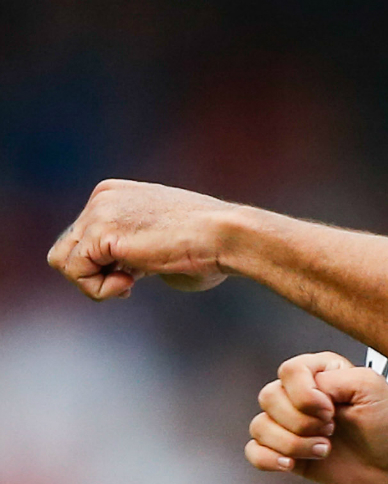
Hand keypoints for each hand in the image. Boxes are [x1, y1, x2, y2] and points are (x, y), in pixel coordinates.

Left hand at [47, 180, 240, 298]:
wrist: (227, 236)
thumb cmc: (209, 247)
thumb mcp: (156, 240)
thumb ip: (129, 247)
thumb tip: (117, 270)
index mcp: (115, 193)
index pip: (81, 238)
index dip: (104, 264)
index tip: (138, 271)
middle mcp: (102, 196)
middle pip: (66, 249)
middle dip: (95, 274)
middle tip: (132, 280)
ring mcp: (98, 212)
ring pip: (63, 262)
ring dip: (94, 283)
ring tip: (130, 282)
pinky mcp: (99, 233)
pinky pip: (75, 273)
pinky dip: (100, 289)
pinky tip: (132, 282)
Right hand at [245, 351, 387, 483]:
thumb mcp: (371, 387)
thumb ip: (334, 380)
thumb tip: (306, 391)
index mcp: (324, 373)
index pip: (290, 371)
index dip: (305, 394)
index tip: (330, 409)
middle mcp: (305, 396)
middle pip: (269, 398)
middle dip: (300, 421)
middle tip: (330, 429)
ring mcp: (294, 425)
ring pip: (260, 426)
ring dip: (291, 443)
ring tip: (322, 448)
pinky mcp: (288, 451)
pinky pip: (254, 451)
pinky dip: (269, 459)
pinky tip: (293, 462)